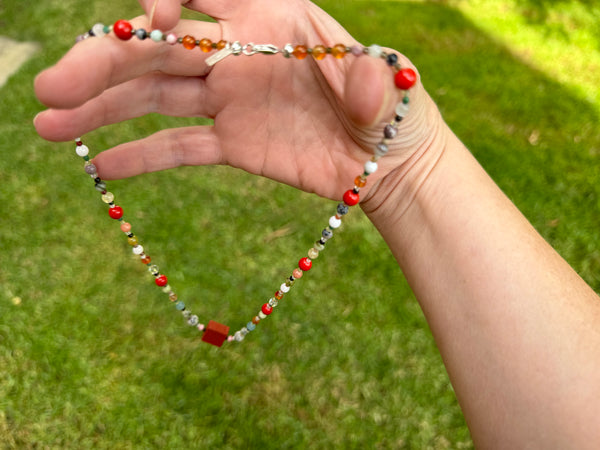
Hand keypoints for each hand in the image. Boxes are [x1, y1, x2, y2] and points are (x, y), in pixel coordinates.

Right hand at [34, 0, 440, 200]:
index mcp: (270, 20)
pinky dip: (142, 156)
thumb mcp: (390, 89)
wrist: (388, 162)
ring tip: (49, 125)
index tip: (149, 18)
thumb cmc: (394, 113)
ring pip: (154, 97)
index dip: (166, 0)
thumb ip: (372, 80)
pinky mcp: (231, 142)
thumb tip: (363, 76)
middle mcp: (238, 54)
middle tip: (51, 88)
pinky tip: (102, 167)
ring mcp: (229, 100)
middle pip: (159, 50)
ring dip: (102, 110)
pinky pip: (178, 147)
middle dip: (104, 63)